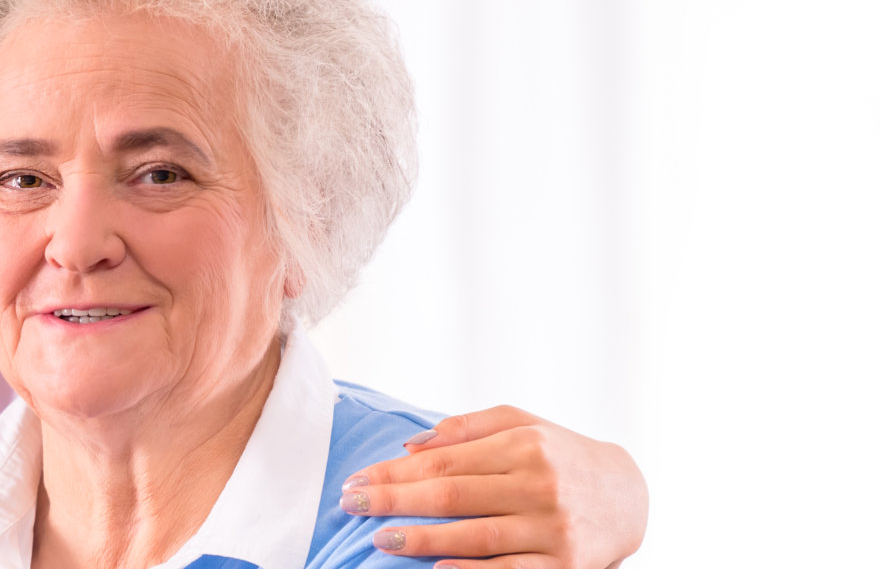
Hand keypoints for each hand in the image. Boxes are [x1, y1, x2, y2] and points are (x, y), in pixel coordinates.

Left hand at [338, 405, 646, 568]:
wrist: (629, 496)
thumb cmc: (560, 457)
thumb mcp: (522, 425)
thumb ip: (466, 428)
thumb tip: (410, 445)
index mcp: (524, 446)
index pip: (443, 461)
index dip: (393, 472)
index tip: (356, 481)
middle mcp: (539, 484)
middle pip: (452, 495)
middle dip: (394, 501)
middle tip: (351, 506)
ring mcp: (553, 527)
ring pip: (475, 535)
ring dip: (421, 539)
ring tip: (380, 539)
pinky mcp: (566, 565)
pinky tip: (434, 568)